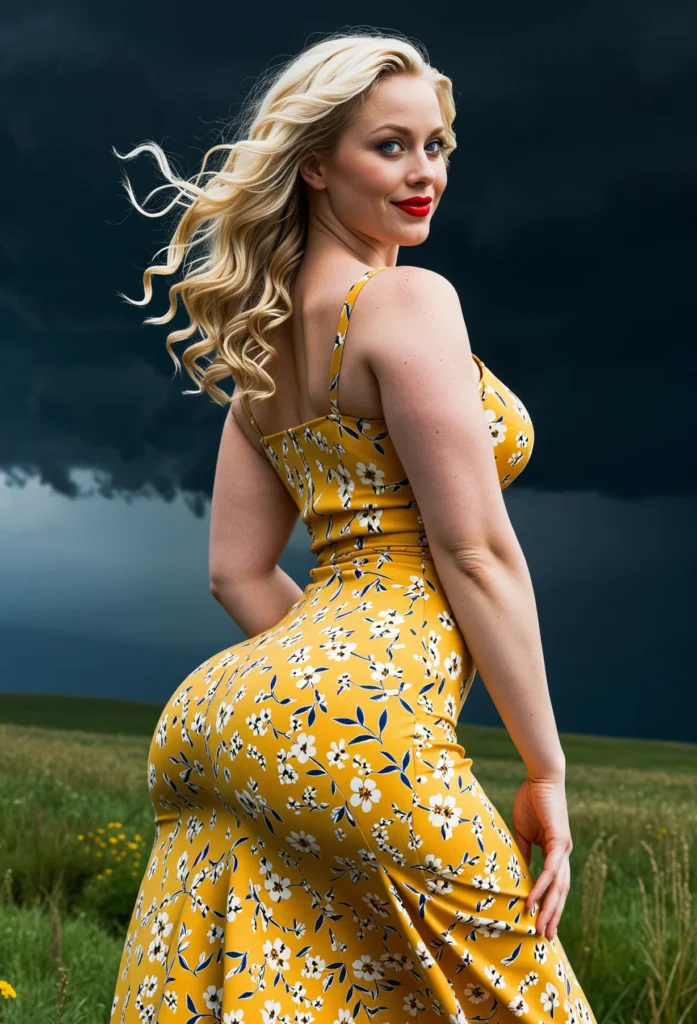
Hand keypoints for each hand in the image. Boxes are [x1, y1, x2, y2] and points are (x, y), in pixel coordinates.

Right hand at [512, 774, 572, 940]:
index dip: (550, 905)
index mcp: (556, 852)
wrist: (541, 778)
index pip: (555, 885)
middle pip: (561, 892)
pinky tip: (533, 900)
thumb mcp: (522, 832)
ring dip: (549, 909)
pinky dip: (542, 887)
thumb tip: (519, 873)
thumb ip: (523, 853)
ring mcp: (564, 849)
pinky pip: (550, 871)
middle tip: (545, 938)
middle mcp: (563, 854)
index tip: (542, 924)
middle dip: (553, 916)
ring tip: (540, 927)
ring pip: (558, 887)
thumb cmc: (532, 800)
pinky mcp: (560, 841)